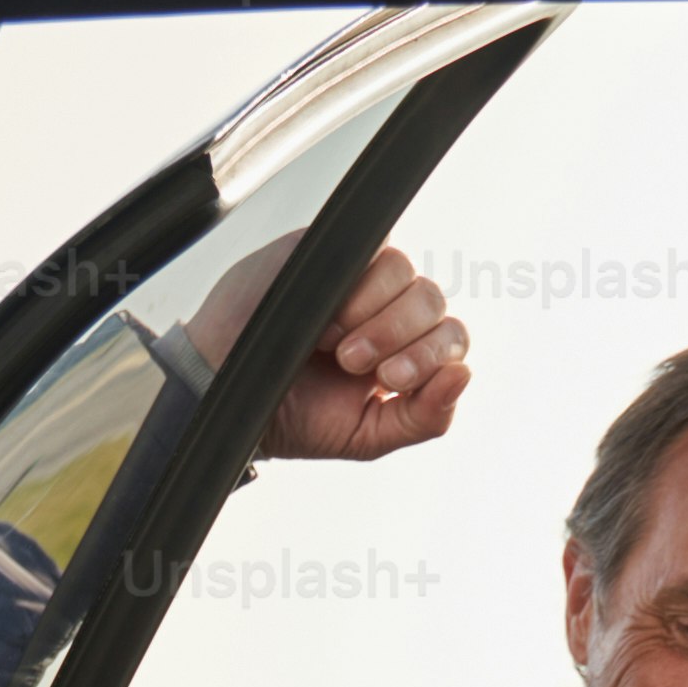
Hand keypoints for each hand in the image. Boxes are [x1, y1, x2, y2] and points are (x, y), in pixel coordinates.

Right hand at [183, 237, 470, 466]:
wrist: (223, 394)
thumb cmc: (289, 413)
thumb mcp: (366, 436)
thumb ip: (423, 418)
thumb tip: (463, 377)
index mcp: (403, 353)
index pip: (450, 339)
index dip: (430, 358)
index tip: (388, 382)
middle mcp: (387, 312)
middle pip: (434, 304)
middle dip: (402, 339)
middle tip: (356, 364)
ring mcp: (360, 279)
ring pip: (407, 274)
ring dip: (376, 315)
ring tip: (335, 342)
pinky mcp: (331, 253)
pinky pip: (370, 250)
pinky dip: (356, 286)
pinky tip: (327, 315)